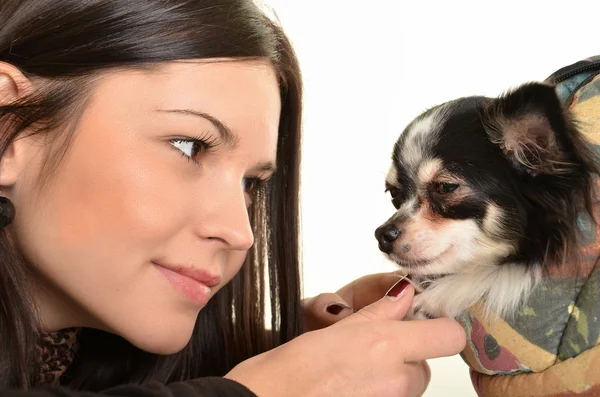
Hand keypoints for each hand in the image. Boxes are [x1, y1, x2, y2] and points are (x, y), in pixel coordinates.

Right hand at [226, 280, 465, 396]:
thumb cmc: (294, 369)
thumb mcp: (338, 329)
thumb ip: (379, 312)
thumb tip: (404, 294)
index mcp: (388, 346)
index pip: (449, 335)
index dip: (441, 326)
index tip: (427, 319)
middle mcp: (398, 379)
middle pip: (425, 363)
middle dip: (405, 354)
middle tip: (371, 346)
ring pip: (408, 383)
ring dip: (392, 374)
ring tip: (354, 368)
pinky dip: (378, 390)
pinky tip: (351, 385)